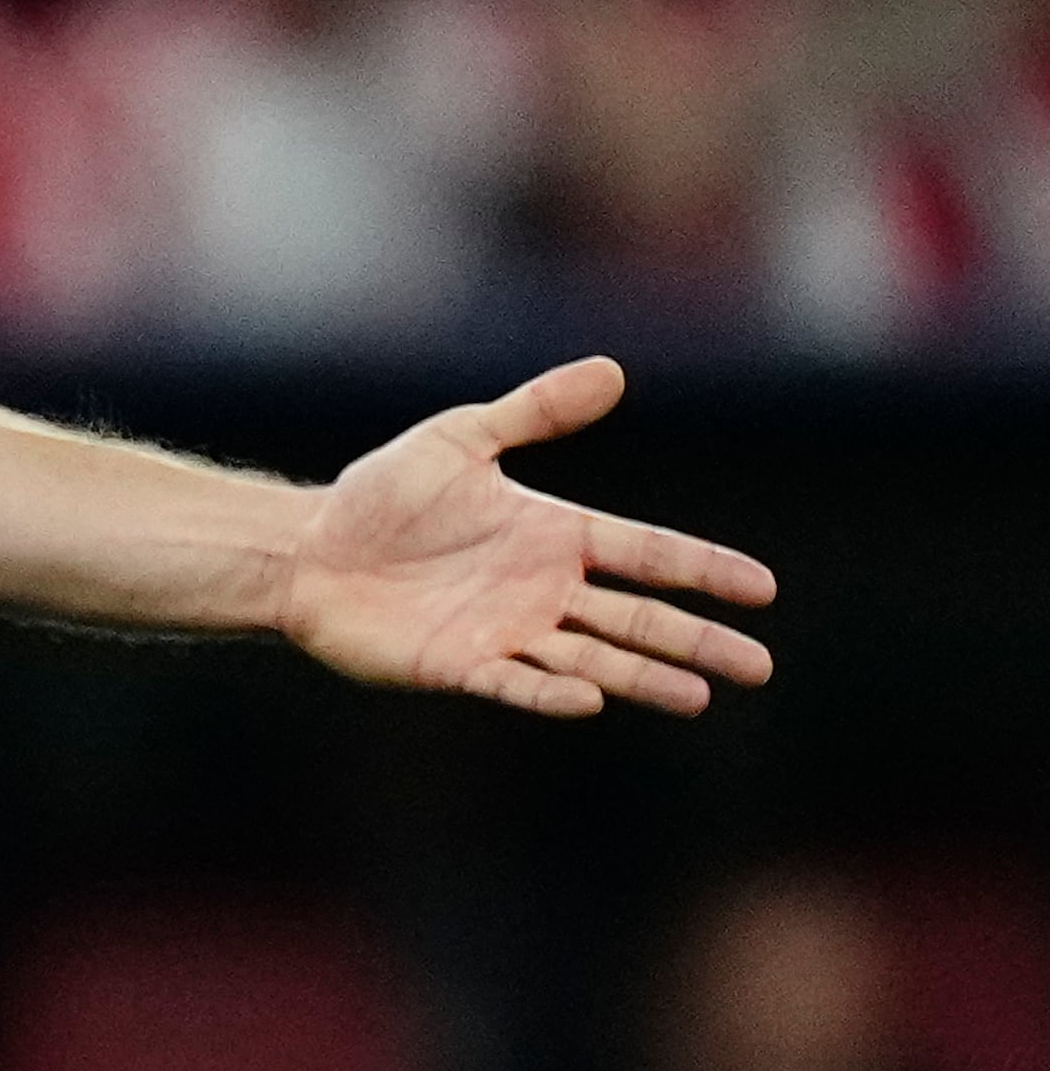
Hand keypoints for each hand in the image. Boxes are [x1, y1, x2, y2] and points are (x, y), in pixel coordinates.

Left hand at [277, 357, 775, 718]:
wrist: (308, 548)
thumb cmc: (383, 496)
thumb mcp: (460, 440)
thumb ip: (535, 412)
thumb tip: (613, 370)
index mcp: (554, 535)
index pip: (647, 553)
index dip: (703, 569)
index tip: (763, 588)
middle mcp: (542, 590)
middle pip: (638, 619)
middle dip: (698, 641)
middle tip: (758, 667)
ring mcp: (507, 632)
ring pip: (593, 661)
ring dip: (644, 678)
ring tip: (698, 696)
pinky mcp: (461, 666)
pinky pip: (514, 684)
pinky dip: (551, 693)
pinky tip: (589, 700)